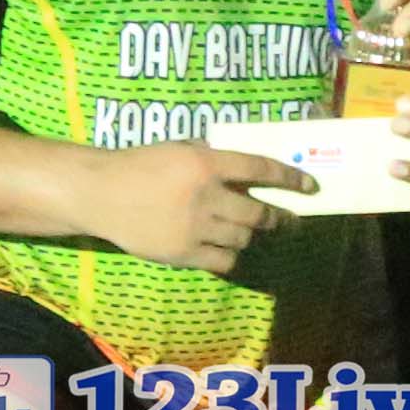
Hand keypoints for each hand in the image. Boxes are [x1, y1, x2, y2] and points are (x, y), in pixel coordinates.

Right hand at [98, 137, 313, 272]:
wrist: (100, 193)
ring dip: (248, 234)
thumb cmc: (139, 165)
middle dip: (278, 217)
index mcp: (206, 163)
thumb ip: (211, 156)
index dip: (291, 179)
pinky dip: (229, 255)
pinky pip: (223, 260)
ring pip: (243, 238)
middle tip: (286, 219)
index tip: (310, 187)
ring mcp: (195, 228)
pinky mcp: (183, 253)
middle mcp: (206, 195)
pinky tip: (224, 249)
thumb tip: (246, 168)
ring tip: (244, 230)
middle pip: (258, 213)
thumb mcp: (178, 148)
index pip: (261, 170)